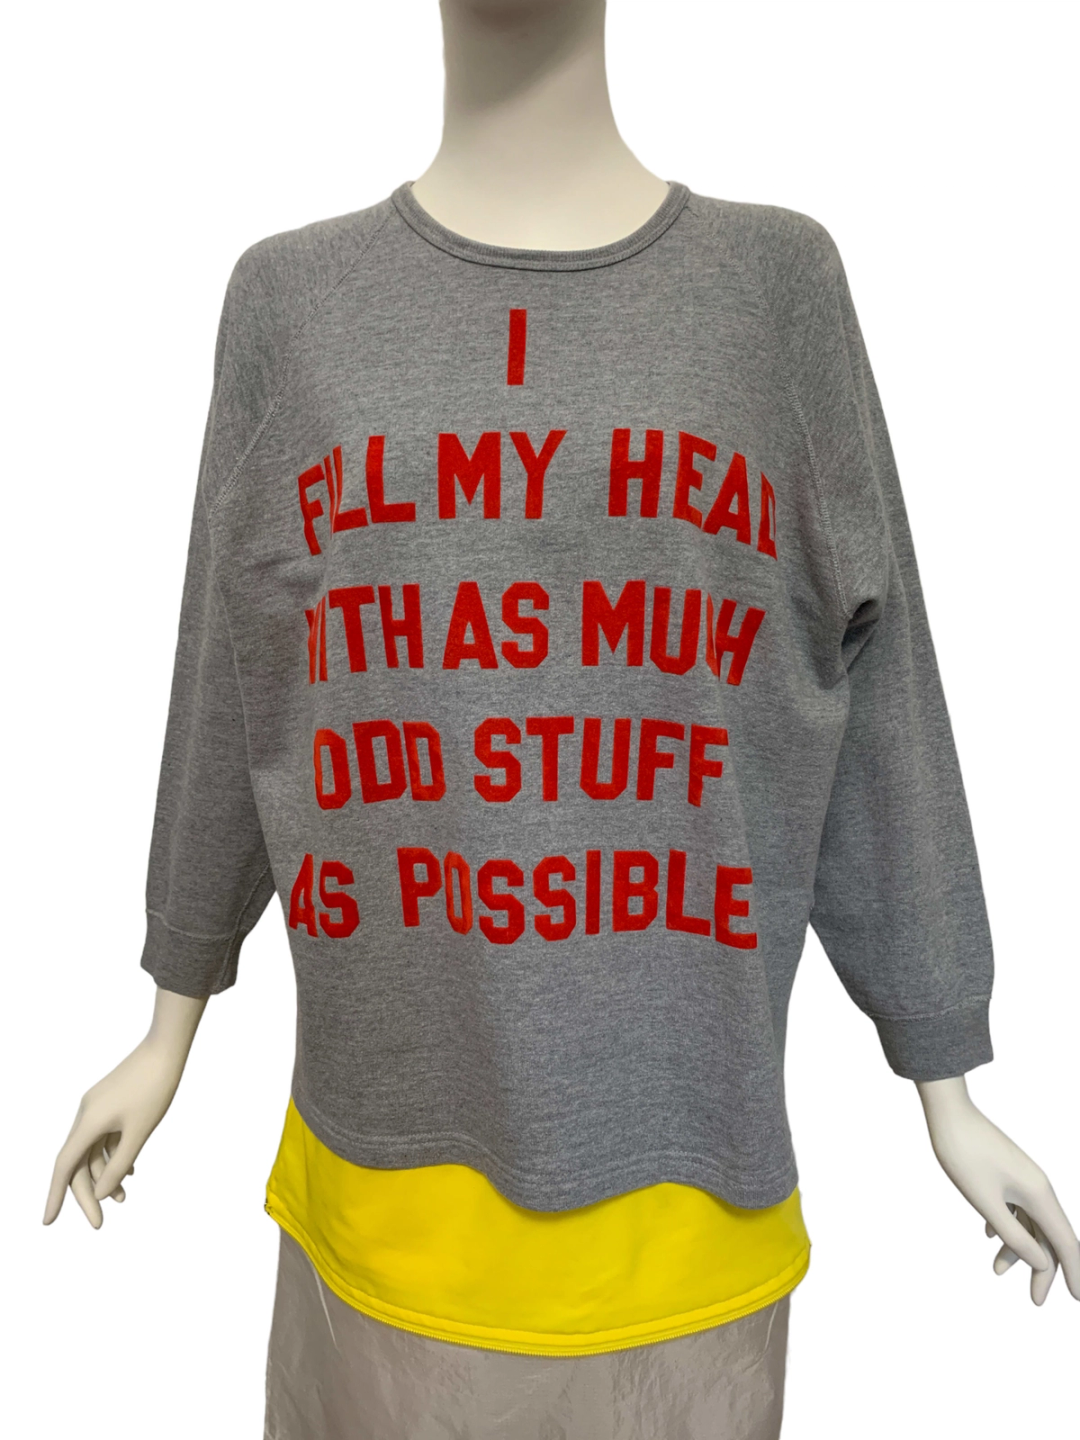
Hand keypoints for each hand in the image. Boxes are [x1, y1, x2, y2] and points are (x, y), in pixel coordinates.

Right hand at [43, 1036, 186, 1228]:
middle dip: (87, 1194)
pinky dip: (113, 1156)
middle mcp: (86, 1115)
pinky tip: (130, 1172)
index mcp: (88, 1122)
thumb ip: (119, 1165)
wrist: (166, 1048)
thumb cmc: (155, 1088)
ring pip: (93, 1151)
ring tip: (122, 1198)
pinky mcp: (110, 1103)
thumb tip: (100, 1194)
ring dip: (105, 1175)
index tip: (49, 1223)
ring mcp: (97, 1108)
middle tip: (100, 1223)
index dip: (55, 1196)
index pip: (65, 1167)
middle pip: (79, 1163)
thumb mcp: (139, 1133)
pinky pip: (104, 1137)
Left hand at [917, 1076, 1079, 1304]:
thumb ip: (1013, 1235)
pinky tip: (989, 1235)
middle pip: (1049, 1237)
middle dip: (1043, 1270)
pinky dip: (1007, 1225)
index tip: (1078, 1299)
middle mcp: (1038, 1187)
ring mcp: (1023, 1179)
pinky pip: (1015, 1207)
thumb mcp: (986, 1203)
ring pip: (1030, 1222)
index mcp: (1039, 1195)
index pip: (1065, 1243)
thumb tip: (1040, 1262)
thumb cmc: (964, 1155)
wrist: (948, 1114)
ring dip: (1018, 1248)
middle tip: (1035, 1301)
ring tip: (996, 1270)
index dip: (1074, 1272)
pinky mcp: (1008, 1173)